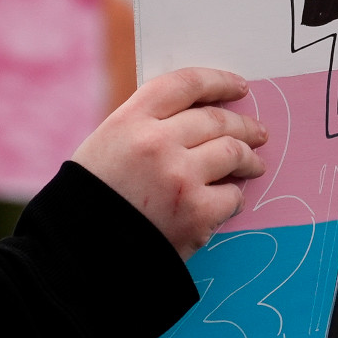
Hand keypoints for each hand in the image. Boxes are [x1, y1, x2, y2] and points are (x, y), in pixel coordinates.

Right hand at [71, 67, 267, 258]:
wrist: (80, 255)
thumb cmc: (92, 200)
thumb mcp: (107, 146)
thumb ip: (146, 127)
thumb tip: (198, 119)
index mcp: (130, 120)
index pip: (186, 84)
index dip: (219, 82)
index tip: (239, 87)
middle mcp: (157, 142)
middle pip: (216, 119)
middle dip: (243, 125)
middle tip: (257, 132)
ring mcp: (180, 177)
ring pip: (232, 152)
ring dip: (249, 158)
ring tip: (254, 164)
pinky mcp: (196, 213)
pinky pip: (232, 195)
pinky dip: (234, 198)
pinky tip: (231, 200)